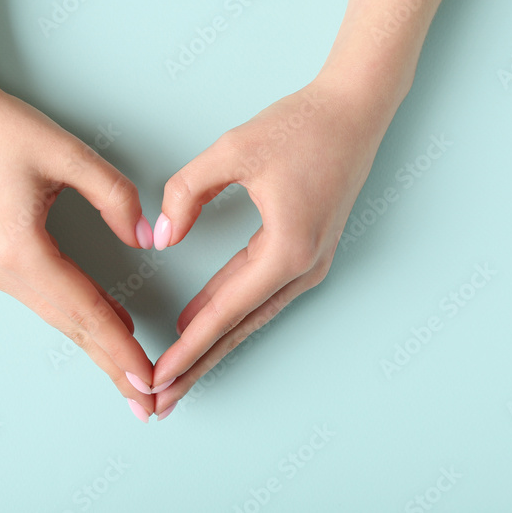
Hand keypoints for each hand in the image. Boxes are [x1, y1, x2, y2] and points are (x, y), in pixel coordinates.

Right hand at [0, 55, 158, 417]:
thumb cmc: (4, 129)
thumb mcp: (67, 153)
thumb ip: (113, 195)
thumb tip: (145, 238)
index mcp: (20, 250)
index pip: (85, 311)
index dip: (120, 348)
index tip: (150, 380)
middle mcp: (4, 270)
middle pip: (72, 326)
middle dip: (112, 364)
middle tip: (149, 406)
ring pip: (59, 317)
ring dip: (97, 346)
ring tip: (131, 377)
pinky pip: (48, 299)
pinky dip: (80, 320)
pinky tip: (105, 330)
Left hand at [148, 64, 405, 415]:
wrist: (354, 110)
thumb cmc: (299, 126)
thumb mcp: (233, 149)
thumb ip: (188, 192)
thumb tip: (163, 239)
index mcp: (287, 249)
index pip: (225, 311)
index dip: (187, 348)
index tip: (158, 378)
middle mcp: (303, 267)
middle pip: (239, 329)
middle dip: (197, 366)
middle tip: (160, 403)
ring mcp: (309, 264)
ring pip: (251, 317)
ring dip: (213, 346)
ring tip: (176, 376)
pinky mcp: (306, 253)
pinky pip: (260, 295)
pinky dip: (229, 316)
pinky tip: (201, 327)